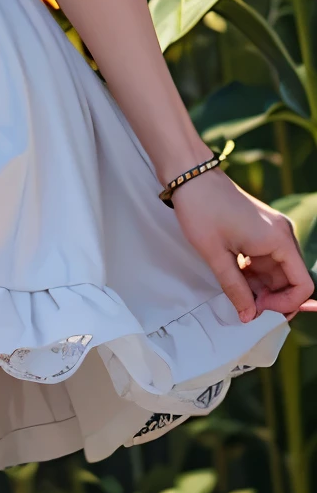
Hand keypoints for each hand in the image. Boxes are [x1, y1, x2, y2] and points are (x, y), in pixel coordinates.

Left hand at [169, 167, 315, 322]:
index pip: (302, 285)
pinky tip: (234, 276)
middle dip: (270, 298)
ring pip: (276, 272)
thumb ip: (236, 289)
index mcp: (279, 239)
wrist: (191, 176)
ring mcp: (272, 231)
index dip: (284, 304)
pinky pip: (266, 260)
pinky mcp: (261, 230)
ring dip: (260, 286)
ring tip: (235, 289)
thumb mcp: (216, 256)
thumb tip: (249, 316)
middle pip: (290, 280)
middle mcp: (282, 234)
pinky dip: (253, 273)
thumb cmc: (202, 209)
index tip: (257, 309)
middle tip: (245, 306)